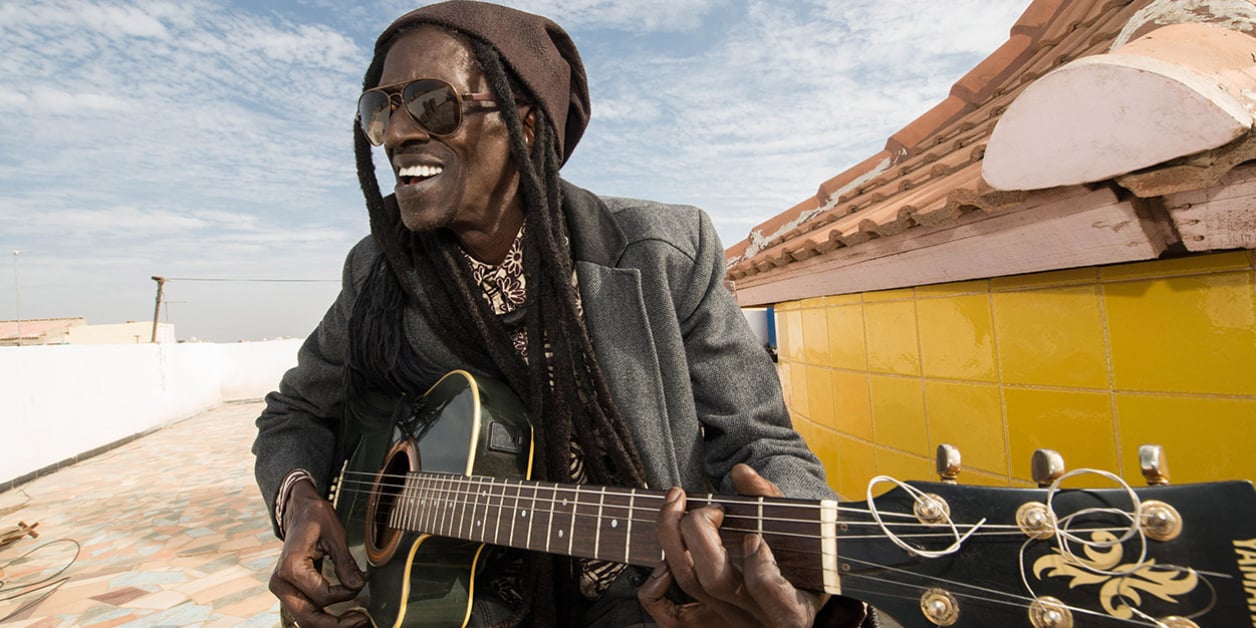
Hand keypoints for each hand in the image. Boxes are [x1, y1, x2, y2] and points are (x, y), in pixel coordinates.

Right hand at [269, 480, 368, 627]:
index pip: (322, 595)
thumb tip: (357, 584)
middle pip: (307, 617)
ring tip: (355, 621)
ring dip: (329, 624)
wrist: (299, 512)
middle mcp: (281, 582)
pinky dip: (323, 617)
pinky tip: (342, 616)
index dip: (346, 593)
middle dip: (335, 624)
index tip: (362, 582)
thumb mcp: (335, 535)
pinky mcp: (288, 592)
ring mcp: (282, 589)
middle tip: (361, 622)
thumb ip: (345, 563)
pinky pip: (305, 611)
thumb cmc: (316, 519)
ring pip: (304, 619)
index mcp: (291, 567)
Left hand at [638, 464, 827, 627]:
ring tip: (676, 506)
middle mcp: (755, 619)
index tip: (755, 537)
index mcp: (791, 606)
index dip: (758, 563)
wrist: (791, 596)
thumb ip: (769, 499)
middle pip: (716, 578)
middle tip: (711, 508)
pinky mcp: (702, 626)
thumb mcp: (796, 531)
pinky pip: (668, 618)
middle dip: (701, 531)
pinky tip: (661, 565)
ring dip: (674, 541)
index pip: (767, 588)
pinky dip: (655, 591)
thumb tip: (741, 473)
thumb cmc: (797, 560)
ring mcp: (726, 623)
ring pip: (690, 584)